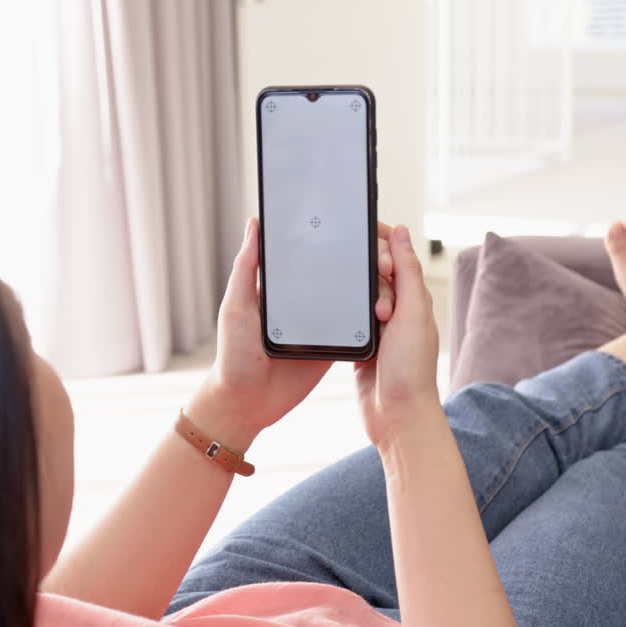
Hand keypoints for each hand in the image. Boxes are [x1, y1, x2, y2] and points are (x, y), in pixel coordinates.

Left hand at [186, 217, 395, 449]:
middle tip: (384, 258)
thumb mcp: (236, 305)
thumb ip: (246, 267)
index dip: (338, 235)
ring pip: (355, 295)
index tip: (362, 224)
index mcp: (283, 283)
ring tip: (391, 277)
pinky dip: (372, 316)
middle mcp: (305, 297)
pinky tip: (388, 306)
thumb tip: (255, 224)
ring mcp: (322, 320)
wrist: (247, 402)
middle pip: (342, 269)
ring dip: (375, 286)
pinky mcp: (333, 343)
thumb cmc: (234, 354)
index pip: (314, 250)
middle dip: (368, 258)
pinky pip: (358, 326)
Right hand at [354, 225, 442, 450]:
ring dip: (356, 298)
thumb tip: (401, 232)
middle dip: (370, 278)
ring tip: (367, 320)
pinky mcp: (360, 345)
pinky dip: (342, 316)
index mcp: (415, 298)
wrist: (397, 417)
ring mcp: (378, 327)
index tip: (374, 260)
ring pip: (358, 294)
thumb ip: (407, 271)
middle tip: (379, 307)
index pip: (396, 254)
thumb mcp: (412, 314)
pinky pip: (347, 318)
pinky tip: (339, 321)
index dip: (382, 247)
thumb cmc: (410, 371)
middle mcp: (398, 309)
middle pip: (374, 271)